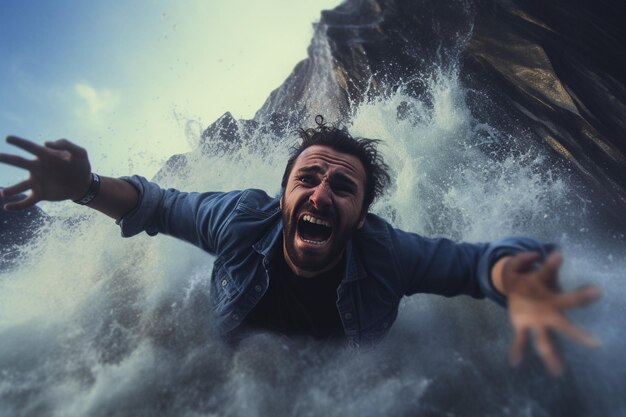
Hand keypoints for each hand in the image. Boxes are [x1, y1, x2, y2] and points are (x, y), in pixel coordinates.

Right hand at [0, 136, 90, 209]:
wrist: (84, 184)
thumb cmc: (81, 165)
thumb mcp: (80, 153)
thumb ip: (66, 144)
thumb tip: (46, 143)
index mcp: (45, 156)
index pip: (30, 147)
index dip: (20, 142)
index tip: (8, 138)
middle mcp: (37, 168)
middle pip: (19, 162)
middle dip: (7, 159)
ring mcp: (37, 182)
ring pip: (20, 186)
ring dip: (10, 189)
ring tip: (2, 192)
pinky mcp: (41, 194)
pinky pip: (27, 201)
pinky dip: (17, 205)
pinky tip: (7, 207)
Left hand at [501, 251, 599, 375]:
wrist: (514, 290)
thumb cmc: (523, 278)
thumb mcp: (516, 266)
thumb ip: (522, 259)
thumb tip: (534, 254)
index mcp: (545, 288)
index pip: (549, 273)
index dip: (553, 264)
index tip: (558, 254)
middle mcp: (546, 309)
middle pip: (564, 323)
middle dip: (577, 334)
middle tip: (596, 344)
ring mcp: (535, 319)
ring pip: (545, 339)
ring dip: (550, 355)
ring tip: (558, 371)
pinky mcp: (521, 324)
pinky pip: (520, 339)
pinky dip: (517, 350)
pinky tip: (515, 362)